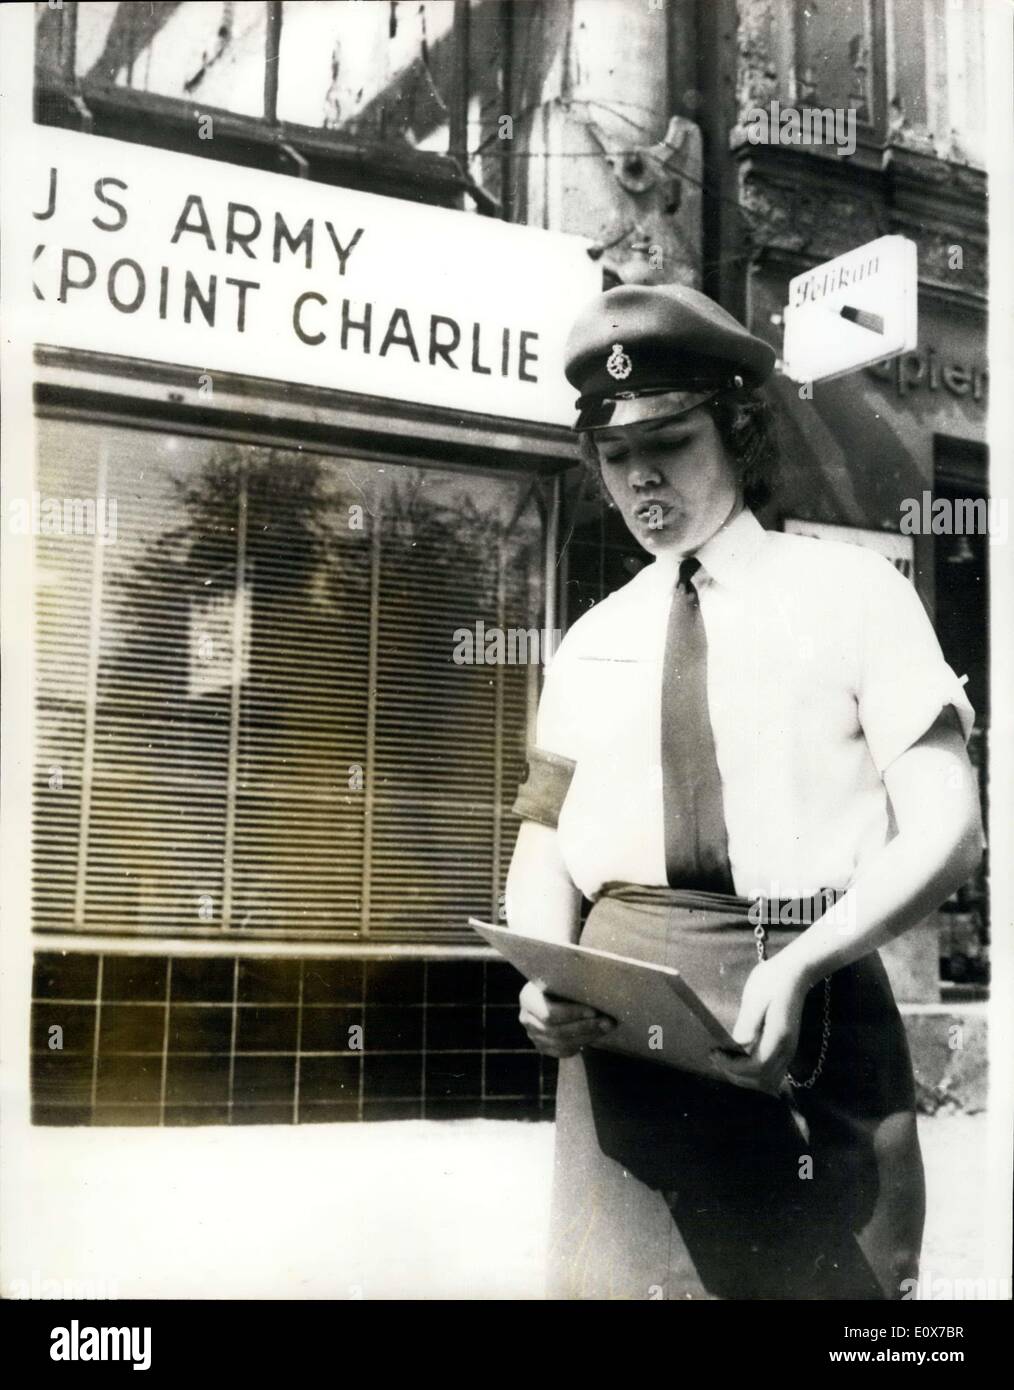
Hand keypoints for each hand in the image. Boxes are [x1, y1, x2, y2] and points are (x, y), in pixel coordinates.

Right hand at [518, 980, 615, 1058]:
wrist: (553, 994)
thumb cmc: (561, 982)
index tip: (594, 1011)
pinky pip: (563, 1051)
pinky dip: (581, 1043)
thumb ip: (572, 983)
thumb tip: (599, 987)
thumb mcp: (561, 979)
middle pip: (556, 1030)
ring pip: (562, 1043)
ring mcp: (533, 1035)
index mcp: (528, 997)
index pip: (549, 1013)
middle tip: (608, 1022)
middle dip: (585, 1027)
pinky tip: (596, 1034)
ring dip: (587, 1036)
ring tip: (606, 1027)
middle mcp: (527, 1018)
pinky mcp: (543, 1047)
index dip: (572, 1014)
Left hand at [710, 954, 810, 1094]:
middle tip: (715, 1058)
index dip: (733, 1066)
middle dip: (736, 1075)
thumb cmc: (772, 981)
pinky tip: (740, 1061)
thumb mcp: (755, 997)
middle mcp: (787, 1050)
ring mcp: (789, 1050)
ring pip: (768, 1080)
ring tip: (725, 1062)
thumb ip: (748, 1022)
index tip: (714, 1052)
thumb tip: (738, 1044)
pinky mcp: (786, 1048)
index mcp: (778, 1037)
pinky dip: (755, 1075)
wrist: (795, 972)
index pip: (756, 1067)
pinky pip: (772, 1073)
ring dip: (746, 1078)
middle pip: (762, 1080)